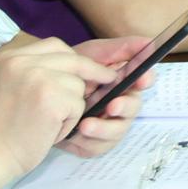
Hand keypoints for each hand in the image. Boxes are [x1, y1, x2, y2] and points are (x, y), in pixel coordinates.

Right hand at [0, 37, 123, 178]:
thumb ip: (28, 70)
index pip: (54, 45)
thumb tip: (68, 63)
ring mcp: (37, 77)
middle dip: (94, 71)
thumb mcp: (3, 85)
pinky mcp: (51, 97)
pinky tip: (48, 133)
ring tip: (47, 124)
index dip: (74, 59)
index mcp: (8, 56)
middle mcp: (21, 61)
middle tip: (109, 78)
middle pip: (73, 59)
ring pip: (78, 85)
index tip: (87, 68)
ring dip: (71, 108)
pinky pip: (78, 105)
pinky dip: (69, 123)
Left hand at [61, 35, 155, 156]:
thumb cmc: (68, 71)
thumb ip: (119, 49)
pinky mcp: (93, 142)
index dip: (146, 79)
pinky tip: (75, 135)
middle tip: (113, 106)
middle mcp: (119, 103)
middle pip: (134, 107)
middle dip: (126, 107)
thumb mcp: (91, 55)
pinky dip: (88, 141)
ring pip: (117, 131)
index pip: (143, 80)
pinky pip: (98, 146)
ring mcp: (107, 124)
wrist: (38, 93)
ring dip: (104, 128)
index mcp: (122, 81)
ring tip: (86, 125)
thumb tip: (149, 42)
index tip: (142, 79)